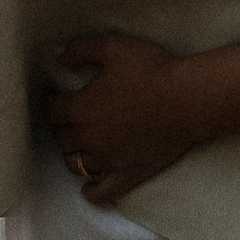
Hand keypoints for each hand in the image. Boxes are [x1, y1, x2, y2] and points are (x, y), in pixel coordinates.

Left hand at [41, 31, 194, 202]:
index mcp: (81, 108)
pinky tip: (88, 187)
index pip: (52, 111)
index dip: (52, 103)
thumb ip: (81, 49)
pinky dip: (90, 192)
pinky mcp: (127, 174)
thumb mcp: (113, 47)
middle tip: (70, 119)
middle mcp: (89, 138)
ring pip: (75, 165)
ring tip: (79, 146)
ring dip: (73, 154)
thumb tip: (58, 57)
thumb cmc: (151, 69)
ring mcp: (107, 159)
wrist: (187, 99)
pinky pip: (101, 192)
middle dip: (62, 128)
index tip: (56, 99)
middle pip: (62, 139)